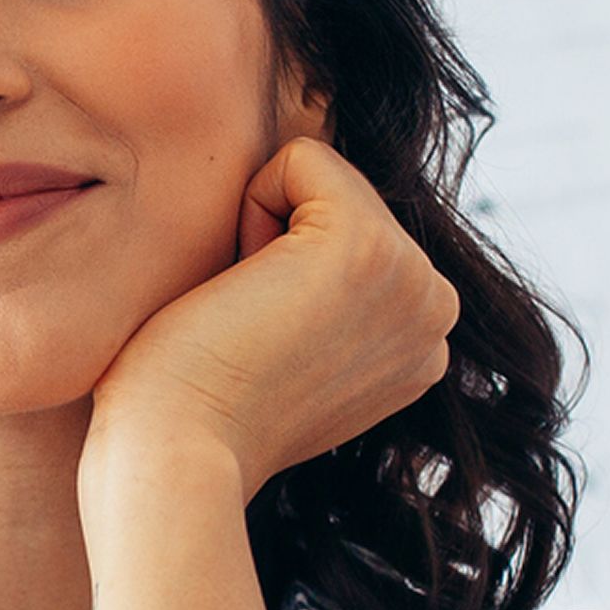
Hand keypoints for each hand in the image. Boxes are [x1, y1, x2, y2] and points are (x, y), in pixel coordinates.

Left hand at [80, 136, 459, 502]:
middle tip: (249, 328)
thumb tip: (297, 236)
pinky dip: (249, 207)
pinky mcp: (365, 246)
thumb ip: (322, 297)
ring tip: (248, 314)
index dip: (281, 266)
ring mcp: (411, 280)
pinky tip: (244, 288)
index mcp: (420, 339)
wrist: (174, 451)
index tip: (263, 342)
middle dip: (274, 240)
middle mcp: (435, 310)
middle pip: (338, 195)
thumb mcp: (289, 344)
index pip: (348, 230)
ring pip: (318, 177)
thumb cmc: (197, 402)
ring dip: (260, 230)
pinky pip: (298, 159)